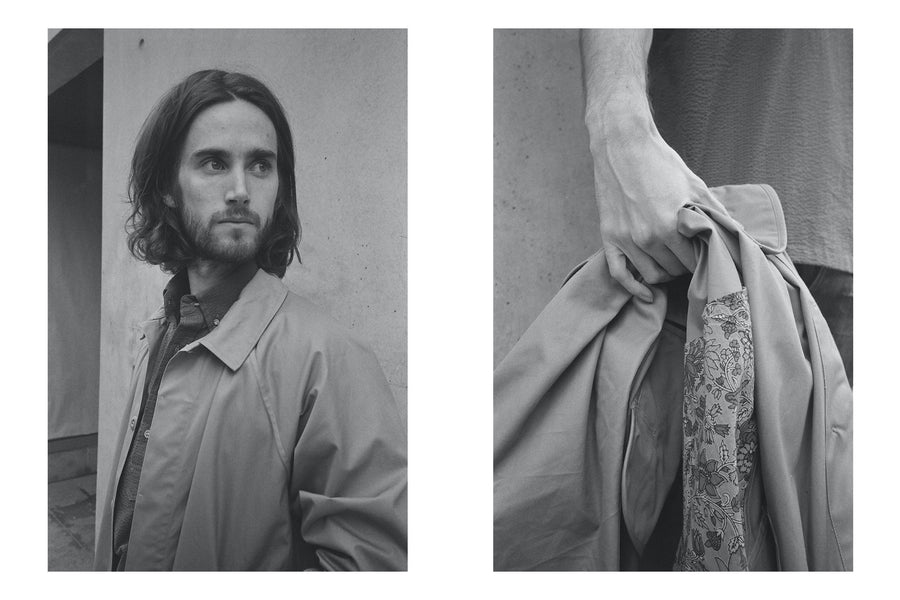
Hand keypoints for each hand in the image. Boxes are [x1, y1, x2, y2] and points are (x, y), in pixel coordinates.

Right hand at [590, 116, 707, 301]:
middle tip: (693, 257)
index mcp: (670, 226)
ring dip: (667, 273)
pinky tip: (647, 293)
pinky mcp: (609, 237)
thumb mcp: (695, 185)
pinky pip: (620, 274)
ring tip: (675, 263)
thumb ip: (716, 213)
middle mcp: (646, 238)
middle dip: (687, 265)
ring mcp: (626, 239)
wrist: (622, 146)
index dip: (704, 260)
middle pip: (674, 269)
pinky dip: (635, 287)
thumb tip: (738, 234)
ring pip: (652, 275)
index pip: (694, 261)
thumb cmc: (660, 162)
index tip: (708, 256)